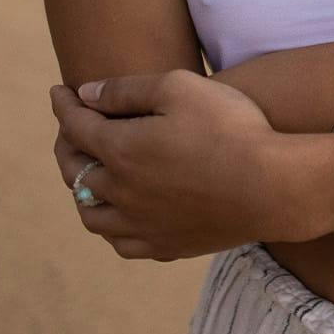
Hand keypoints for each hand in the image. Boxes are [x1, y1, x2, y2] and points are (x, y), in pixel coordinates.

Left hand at [48, 70, 296, 260]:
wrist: (274, 187)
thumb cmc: (231, 128)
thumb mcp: (179, 87)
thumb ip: (126, 89)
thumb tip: (87, 95)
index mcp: (120, 151)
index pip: (74, 126)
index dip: (63, 105)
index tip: (59, 92)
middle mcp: (122, 193)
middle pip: (75, 171)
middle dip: (66, 144)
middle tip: (70, 128)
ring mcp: (143, 225)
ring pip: (91, 215)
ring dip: (80, 191)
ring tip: (86, 176)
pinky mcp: (167, 246)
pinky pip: (121, 243)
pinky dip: (109, 226)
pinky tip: (118, 216)